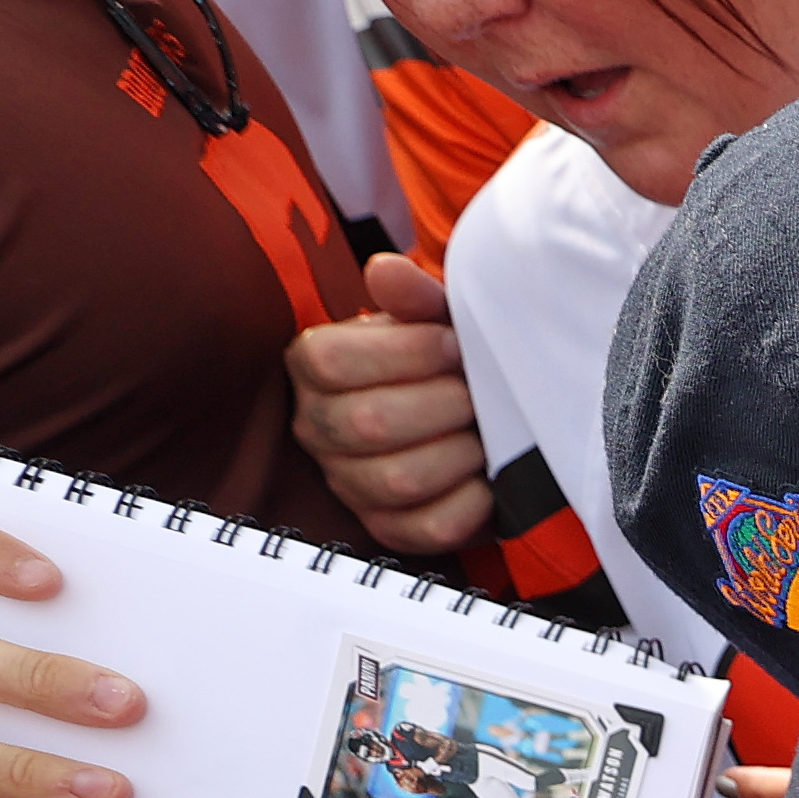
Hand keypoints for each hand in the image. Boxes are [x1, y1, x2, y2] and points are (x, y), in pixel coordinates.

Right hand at [290, 253, 492, 556]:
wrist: (462, 409)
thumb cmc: (439, 358)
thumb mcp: (429, 318)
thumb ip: (411, 294)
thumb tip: (385, 270)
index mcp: (312, 365)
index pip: (331, 360)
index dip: (405, 352)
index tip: (453, 345)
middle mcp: (318, 427)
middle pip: (368, 423)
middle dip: (443, 403)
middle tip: (476, 392)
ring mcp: (348, 483)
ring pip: (399, 479)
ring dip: (459, 452)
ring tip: (483, 432)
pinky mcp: (387, 528)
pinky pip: (428, 527)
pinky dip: (470, 504)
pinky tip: (485, 477)